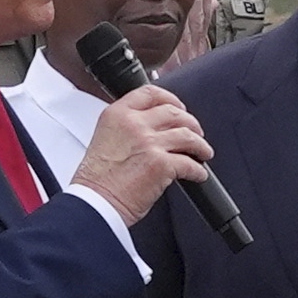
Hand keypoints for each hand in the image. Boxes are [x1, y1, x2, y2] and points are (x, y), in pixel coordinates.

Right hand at [72, 83, 210, 223]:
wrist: (94, 203)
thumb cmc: (95, 181)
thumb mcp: (105, 140)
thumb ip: (126, 129)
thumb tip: (150, 133)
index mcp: (117, 115)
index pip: (151, 93)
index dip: (171, 99)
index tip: (179, 107)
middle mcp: (134, 124)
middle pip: (174, 113)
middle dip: (190, 123)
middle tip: (195, 132)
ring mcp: (150, 143)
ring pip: (187, 136)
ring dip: (200, 145)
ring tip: (203, 153)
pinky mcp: (162, 164)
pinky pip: (189, 164)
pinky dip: (198, 171)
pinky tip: (198, 175)